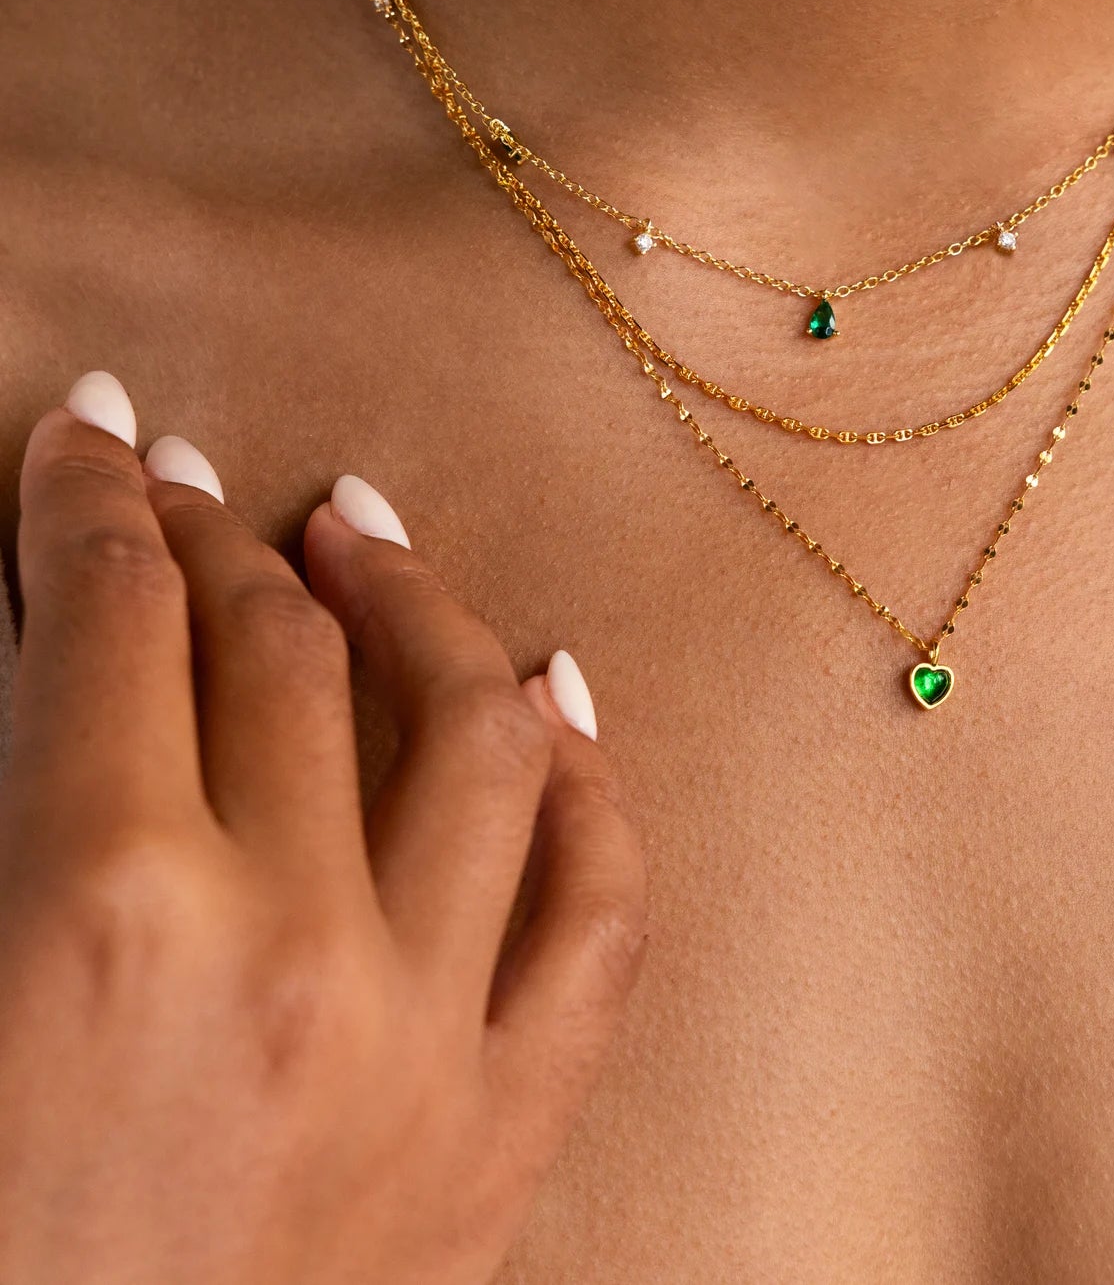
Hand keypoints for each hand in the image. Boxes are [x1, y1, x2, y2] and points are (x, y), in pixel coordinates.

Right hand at [0, 373, 645, 1284]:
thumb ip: (10, 794)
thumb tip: (51, 649)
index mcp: (97, 914)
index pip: (111, 622)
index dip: (92, 502)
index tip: (94, 438)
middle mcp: (289, 953)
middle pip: (276, 653)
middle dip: (217, 538)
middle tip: (190, 484)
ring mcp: (425, 1040)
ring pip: (474, 734)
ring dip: (421, 607)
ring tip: (368, 538)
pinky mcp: (503, 1132)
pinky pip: (598, 911)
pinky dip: (591, 786)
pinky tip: (555, 695)